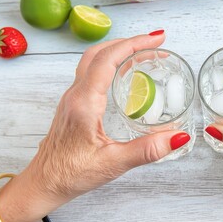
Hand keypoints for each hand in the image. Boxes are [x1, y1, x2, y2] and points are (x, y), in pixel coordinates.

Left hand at [0, 33, 190, 221]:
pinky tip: (124, 75)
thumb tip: (178, 137)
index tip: (157, 39)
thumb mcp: (113, 163)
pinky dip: (110, 63)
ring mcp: (72, 98)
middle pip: (100, 53)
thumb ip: (147, 150)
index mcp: (84, 103)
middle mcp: (75, 95)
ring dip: (118, 51)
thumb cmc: (71, 174)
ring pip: (93, 61)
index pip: (108, 60)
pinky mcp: (74, 104)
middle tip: (154, 43)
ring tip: (143, 54)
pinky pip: (91, 73)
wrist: (44, 182)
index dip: (134, 44)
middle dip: (129, 42)